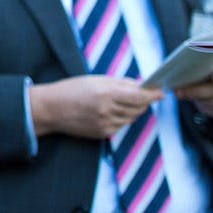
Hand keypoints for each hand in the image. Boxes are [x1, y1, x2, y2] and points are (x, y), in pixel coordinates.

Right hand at [30, 75, 164, 138]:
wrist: (51, 109)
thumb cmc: (71, 89)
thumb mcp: (95, 79)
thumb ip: (119, 83)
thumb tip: (139, 85)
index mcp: (106, 92)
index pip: (139, 95)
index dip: (152, 94)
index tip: (161, 91)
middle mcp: (108, 110)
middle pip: (138, 108)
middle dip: (142, 101)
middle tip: (141, 94)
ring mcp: (106, 123)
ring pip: (131, 117)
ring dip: (131, 109)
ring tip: (119, 101)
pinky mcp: (103, 133)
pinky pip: (120, 125)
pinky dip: (120, 117)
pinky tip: (109, 111)